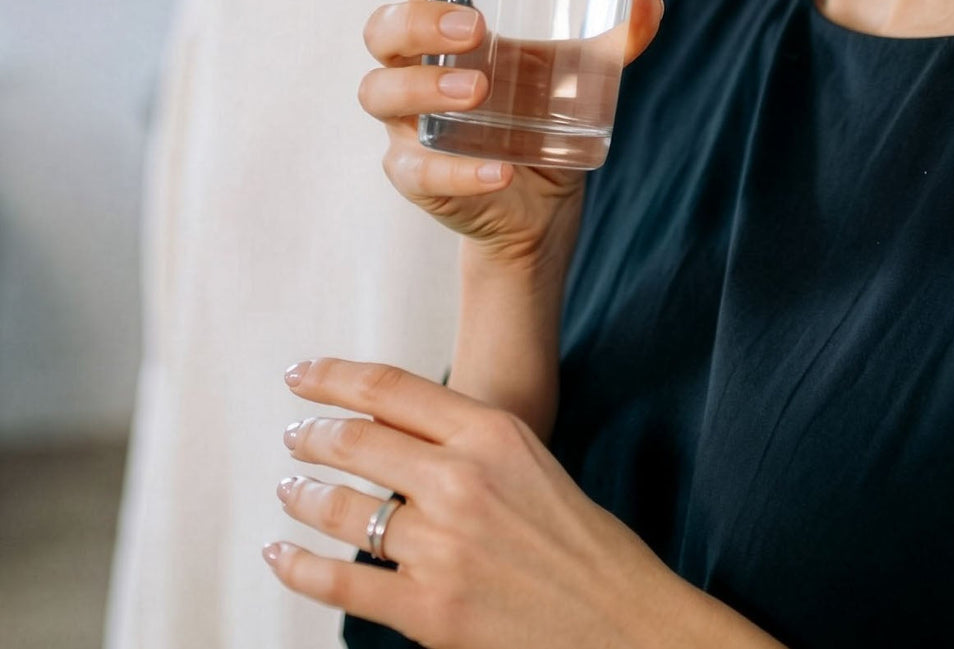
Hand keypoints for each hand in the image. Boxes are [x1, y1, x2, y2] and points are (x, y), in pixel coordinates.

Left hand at [264, 357, 721, 648]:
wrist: (625, 624)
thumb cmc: (583, 545)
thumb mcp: (531, 463)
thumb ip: (468, 443)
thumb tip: (396, 433)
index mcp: (491, 431)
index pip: (389, 388)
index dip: (333, 377)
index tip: (302, 375)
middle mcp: (460, 479)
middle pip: (356, 442)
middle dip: (312, 436)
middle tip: (294, 436)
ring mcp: (441, 546)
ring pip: (343, 510)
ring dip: (304, 496)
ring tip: (290, 490)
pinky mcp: (429, 610)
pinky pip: (342, 583)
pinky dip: (300, 567)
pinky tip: (281, 554)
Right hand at [360, 0, 663, 268]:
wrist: (538, 203)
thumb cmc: (540, 112)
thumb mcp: (578, 70)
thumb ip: (613, 39)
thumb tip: (647, 2)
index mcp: (444, 24)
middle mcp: (412, 66)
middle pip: (383, 28)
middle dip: (420, 21)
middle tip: (476, 28)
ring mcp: (406, 123)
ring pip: (381, 92)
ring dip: (426, 87)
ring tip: (477, 91)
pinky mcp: (415, 176)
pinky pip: (418, 171)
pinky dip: (458, 171)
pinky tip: (499, 171)